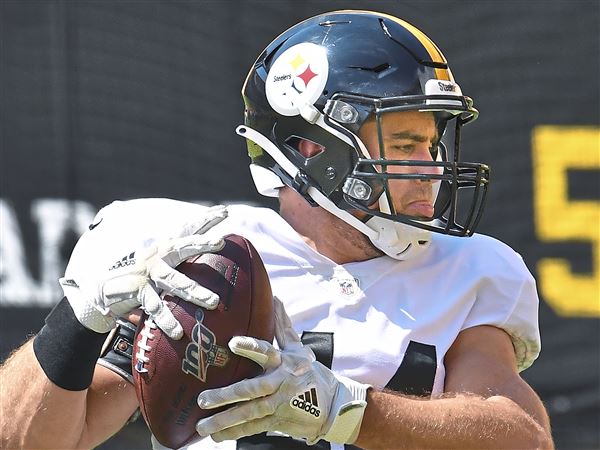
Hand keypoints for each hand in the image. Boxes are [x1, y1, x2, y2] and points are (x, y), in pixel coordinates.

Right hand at [59, 204, 227, 338]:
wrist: (102, 290)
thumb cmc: (141, 277)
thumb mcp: (161, 264)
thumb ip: (181, 260)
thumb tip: (209, 255)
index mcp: (165, 247)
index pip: (188, 230)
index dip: (205, 219)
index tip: (224, 210)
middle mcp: (157, 256)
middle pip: (183, 247)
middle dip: (202, 243)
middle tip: (221, 241)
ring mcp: (147, 273)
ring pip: (175, 282)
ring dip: (195, 293)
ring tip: (214, 302)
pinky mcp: (137, 291)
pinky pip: (156, 308)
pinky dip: (167, 321)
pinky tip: (178, 331)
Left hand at [196, 297, 369, 444]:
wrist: (333, 406)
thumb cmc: (311, 373)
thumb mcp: (299, 349)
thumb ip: (283, 326)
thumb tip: (275, 298)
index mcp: (286, 362)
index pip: (267, 352)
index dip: (251, 347)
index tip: (233, 342)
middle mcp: (281, 383)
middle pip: (252, 389)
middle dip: (226, 395)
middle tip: (203, 398)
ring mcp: (279, 404)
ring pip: (249, 413)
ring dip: (225, 420)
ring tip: (202, 425)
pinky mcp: (278, 421)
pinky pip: (253, 428)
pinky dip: (235, 432)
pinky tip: (217, 436)